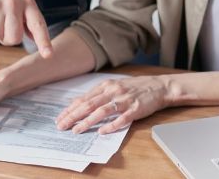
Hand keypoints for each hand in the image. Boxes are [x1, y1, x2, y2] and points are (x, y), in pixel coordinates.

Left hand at [55, 76, 169, 134]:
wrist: (158, 86)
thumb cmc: (134, 87)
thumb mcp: (114, 86)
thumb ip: (98, 94)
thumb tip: (78, 103)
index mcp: (106, 86)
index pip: (84, 99)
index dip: (70, 109)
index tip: (60, 118)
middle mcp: (113, 91)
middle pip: (89, 104)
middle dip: (73, 116)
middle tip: (62, 126)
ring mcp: (124, 100)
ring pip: (102, 111)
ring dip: (88, 121)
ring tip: (77, 130)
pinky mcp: (135, 109)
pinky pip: (121, 118)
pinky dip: (111, 125)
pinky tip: (102, 131)